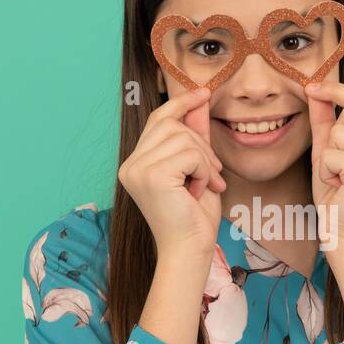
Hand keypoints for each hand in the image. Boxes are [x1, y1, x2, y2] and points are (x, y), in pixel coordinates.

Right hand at [118, 87, 225, 257]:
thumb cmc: (194, 217)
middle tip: (214, 174)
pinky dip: (202, 170)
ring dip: (203, 160)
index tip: (204, 93)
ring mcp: (137, 169)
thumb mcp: (197, 168)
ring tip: (204, 185)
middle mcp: (130, 164)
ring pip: (183, 137)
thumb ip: (196, 136)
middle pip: (172, 125)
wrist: (189, 250)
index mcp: (135, 163)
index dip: (180, 104)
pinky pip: (189, 153)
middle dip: (201, 144)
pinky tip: (197, 190)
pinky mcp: (152, 175)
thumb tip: (200, 99)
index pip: (157, 120)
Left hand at [305, 80, 343, 254]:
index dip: (337, 91)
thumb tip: (315, 89)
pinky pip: (332, 153)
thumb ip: (325, 122)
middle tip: (339, 167)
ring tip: (339, 178)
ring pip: (340, 131)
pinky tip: (339, 186)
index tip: (312, 87)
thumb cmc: (339, 198)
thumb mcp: (330, 153)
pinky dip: (327, 170)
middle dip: (334, 138)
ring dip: (329, 156)